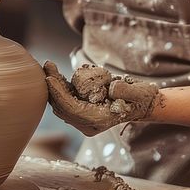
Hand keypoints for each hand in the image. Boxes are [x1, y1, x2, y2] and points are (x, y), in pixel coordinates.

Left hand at [43, 61, 160, 136]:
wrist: (142, 103)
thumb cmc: (141, 98)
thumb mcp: (140, 93)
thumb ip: (126, 90)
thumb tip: (111, 88)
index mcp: (99, 121)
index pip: (71, 109)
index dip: (59, 94)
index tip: (49, 77)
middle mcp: (88, 123)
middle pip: (62, 108)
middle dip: (52, 88)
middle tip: (47, 66)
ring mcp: (84, 119)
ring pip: (61, 104)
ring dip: (54, 86)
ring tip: (51, 66)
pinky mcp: (82, 111)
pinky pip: (65, 100)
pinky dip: (59, 87)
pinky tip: (56, 73)